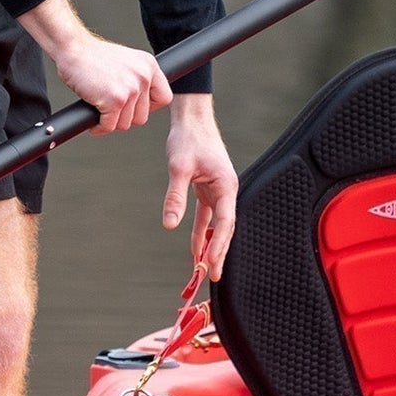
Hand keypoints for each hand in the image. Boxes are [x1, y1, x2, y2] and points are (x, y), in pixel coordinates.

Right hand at [55, 33, 172, 133]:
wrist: (73, 48)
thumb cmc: (92, 55)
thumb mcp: (126, 61)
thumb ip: (137, 78)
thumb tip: (141, 101)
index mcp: (149, 66)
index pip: (163, 97)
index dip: (148, 107)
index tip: (134, 108)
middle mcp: (143, 77)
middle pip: (142, 116)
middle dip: (125, 117)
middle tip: (112, 111)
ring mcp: (130, 89)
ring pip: (126, 124)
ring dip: (111, 122)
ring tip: (101, 112)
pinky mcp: (115, 101)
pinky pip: (109, 126)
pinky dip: (99, 127)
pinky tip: (94, 121)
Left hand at [163, 94, 237, 278]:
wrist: (191, 119)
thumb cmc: (188, 138)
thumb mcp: (179, 168)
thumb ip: (175, 197)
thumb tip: (170, 224)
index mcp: (226, 185)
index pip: (225, 222)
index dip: (219, 244)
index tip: (212, 263)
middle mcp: (226, 190)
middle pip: (224, 228)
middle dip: (219, 252)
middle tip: (213, 276)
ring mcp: (218, 190)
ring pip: (216, 225)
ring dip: (210, 245)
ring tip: (205, 269)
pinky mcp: (208, 189)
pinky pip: (206, 216)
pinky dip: (200, 232)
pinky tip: (195, 249)